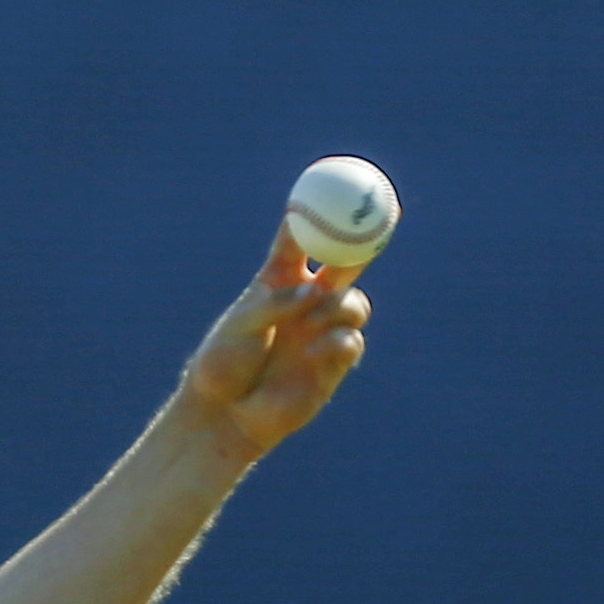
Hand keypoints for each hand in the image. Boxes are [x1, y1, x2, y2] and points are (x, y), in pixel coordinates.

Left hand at [179, 222, 370, 458]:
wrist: (223, 417)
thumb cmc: (222, 367)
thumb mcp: (240, 326)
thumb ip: (275, 303)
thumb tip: (313, 290)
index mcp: (278, 282)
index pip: (301, 239)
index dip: (317, 213)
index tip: (330, 186)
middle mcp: (304, 302)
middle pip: (344, 261)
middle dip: (364, 239)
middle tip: (380, 218)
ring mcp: (320, 332)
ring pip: (354, 302)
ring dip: (340, 304)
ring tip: (312, 321)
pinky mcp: (331, 365)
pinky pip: (351, 342)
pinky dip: (337, 341)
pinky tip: (311, 353)